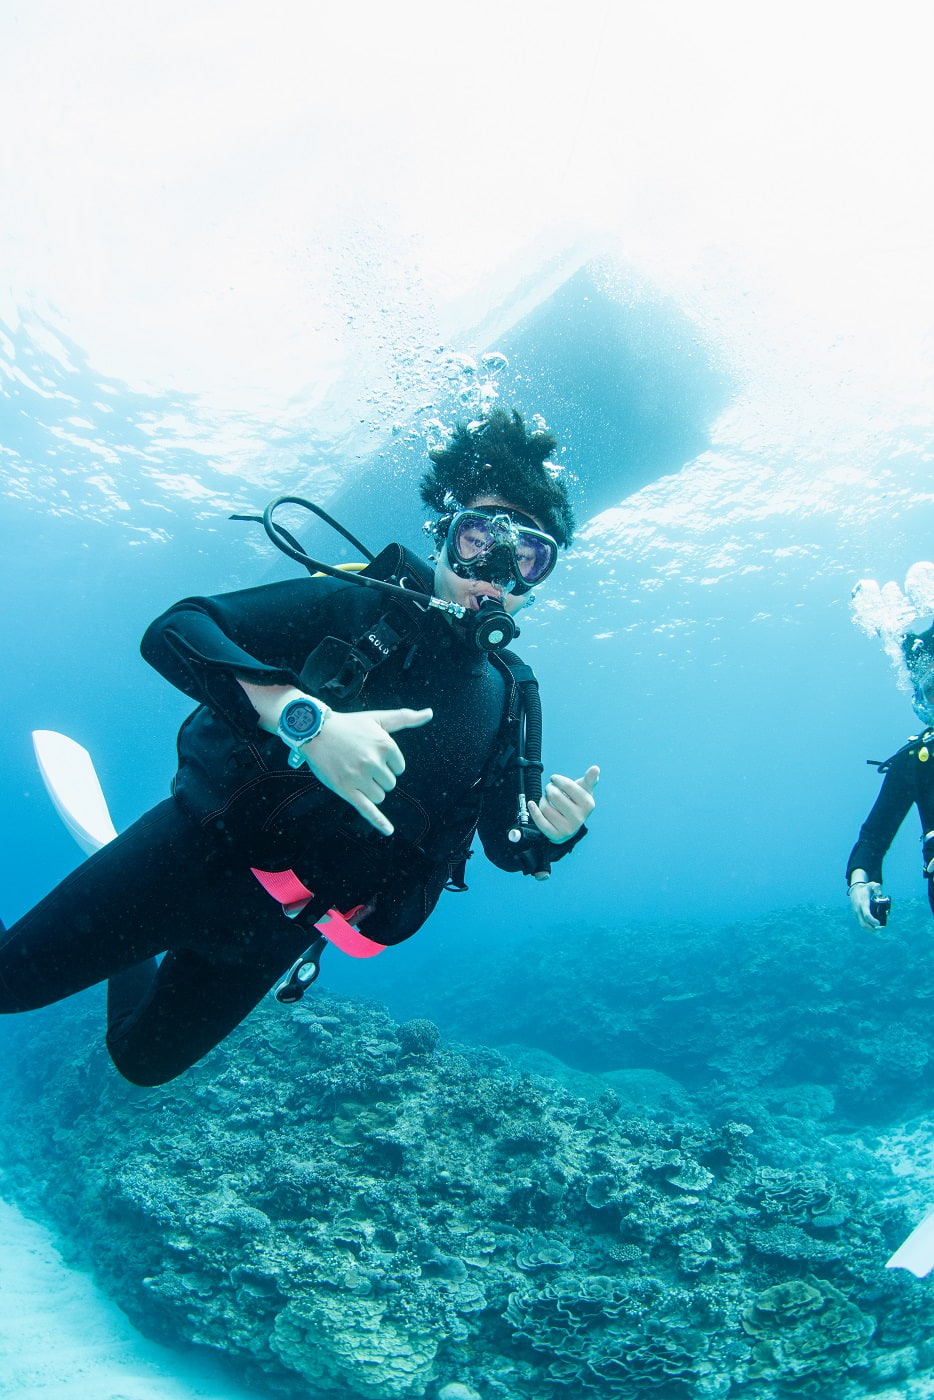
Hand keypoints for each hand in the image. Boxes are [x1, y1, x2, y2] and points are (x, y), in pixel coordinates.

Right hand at [301, 706, 432, 835]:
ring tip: (354, 774)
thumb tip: (429, 713)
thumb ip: (405, 718)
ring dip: (370, 790)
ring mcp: (359, 777)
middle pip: (390, 784)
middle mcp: (374, 761)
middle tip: (360, 763)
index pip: (399, 768)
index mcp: (385, 745)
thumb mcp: (378, 718)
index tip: (371, 754)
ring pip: (379, 796)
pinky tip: (389, 830)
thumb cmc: (348, 725)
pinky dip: (379, 822)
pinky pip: (367, 809)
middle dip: (378, 777)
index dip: (387, 764)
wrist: (316, 730)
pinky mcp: (346, 790)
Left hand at [529, 765, 599, 844]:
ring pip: (545, 807)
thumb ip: (589, 779)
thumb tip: (595, 768)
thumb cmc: (576, 803)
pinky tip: (532, 804)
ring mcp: (568, 828)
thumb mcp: (584, 791)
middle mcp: (579, 818)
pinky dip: (534, 811)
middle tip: (550, 790)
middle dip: (549, 789)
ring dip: (543, 800)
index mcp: (588, 804)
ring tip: (547, 800)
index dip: (557, 779)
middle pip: (554, 795)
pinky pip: (540, 821)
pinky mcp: (556, 836)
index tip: (554, 778)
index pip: (567, 785)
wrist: (571, 824)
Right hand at [848, 875, 883, 929]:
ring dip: (870, 929)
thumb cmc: (866, 888)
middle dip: (872, 928)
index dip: (873, 920)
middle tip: (880, 929)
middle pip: (863, 923)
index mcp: (863, 903)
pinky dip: (868, 926)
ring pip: (862, 924)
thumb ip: (877, 888)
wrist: (855, 890)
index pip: (867, 915)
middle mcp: (858, 909)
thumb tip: (881, 894)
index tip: (879, 923)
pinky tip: (874, 926)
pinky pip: (861, 922)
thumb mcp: (872, 885)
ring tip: (878, 929)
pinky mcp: (857, 914)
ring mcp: (857, 913)